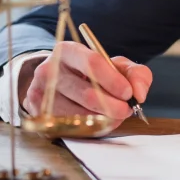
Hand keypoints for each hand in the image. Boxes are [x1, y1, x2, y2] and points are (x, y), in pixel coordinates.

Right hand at [21, 41, 151, 124]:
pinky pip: (71, 128)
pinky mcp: (40, 116)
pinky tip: (97, 121)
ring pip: (79, 114)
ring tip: (113, 115)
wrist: (59, 86)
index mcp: (68, 50)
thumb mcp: (115, 67)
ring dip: (103, 119)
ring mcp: (42, 94)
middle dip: (112, 105)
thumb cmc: (91, 75)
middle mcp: (49, 70)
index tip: (128, 93)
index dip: (113, 80)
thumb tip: (139, 93)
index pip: (91, 62)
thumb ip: (135, 74)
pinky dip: (90, 128)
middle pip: (86, 93)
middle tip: (126, 110)